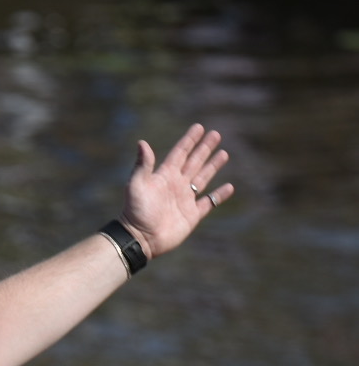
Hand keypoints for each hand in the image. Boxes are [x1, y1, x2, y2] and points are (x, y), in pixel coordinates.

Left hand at [121, 124, 233, 257]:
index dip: (189, 140)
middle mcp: (176, 185)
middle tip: (216, 134)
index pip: (180, 153)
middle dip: (204, 148)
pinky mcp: (192, 215)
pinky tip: (229, 187)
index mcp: (164, 176)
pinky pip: (209, 202)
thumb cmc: (136, 211)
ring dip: (213, 166)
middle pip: (194, 162)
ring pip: (203, 178)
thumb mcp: (137, 185)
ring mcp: (185, 199)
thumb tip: (142, 142)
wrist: (141, 237)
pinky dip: (219, 195)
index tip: (199, 127)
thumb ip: (143, 165)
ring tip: (224, 153)